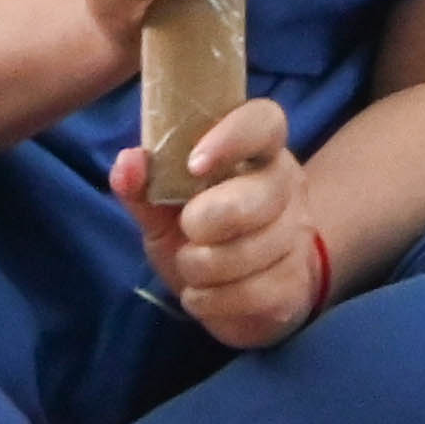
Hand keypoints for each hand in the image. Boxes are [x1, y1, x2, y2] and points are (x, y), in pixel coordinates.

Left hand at [112, 98, 322, 349]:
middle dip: (205, 222)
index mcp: (256, 151)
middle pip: (258, 196)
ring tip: (192, 267)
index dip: (232, 138)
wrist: (244, 290)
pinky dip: (213, 301)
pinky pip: (252, 294)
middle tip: (188, 231)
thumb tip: (128, 163)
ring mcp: (296, 236)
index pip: (264, 122)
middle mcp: (285, 186)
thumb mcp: (164, 208)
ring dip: (201, 268)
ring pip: (249, 253)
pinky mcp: (296, 284)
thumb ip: (143, 185)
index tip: (193, 165)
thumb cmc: (201, 234)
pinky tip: (205, 294)